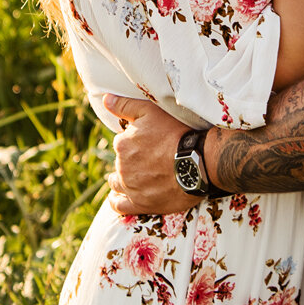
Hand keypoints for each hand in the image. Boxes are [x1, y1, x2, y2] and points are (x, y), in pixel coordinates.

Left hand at [101, 94, 200, 216]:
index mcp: (122, 144)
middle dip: (130, 160)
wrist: (198, 162)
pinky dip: (117, 201)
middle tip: (149, 159)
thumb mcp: (151, 111)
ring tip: (133, 177)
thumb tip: (105, 98)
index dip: (134, 142)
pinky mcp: (140, 204)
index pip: (122, 143)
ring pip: (117, 183)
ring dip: (121, 180)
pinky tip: (118, 198)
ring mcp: (130, 186)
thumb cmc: (177, 134)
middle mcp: (122, 166)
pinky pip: (120, 206)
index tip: (148, 143)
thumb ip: (125, 105)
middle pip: (121, 163)